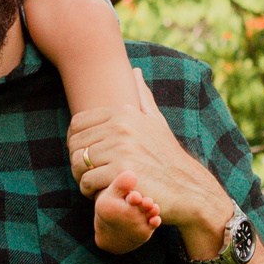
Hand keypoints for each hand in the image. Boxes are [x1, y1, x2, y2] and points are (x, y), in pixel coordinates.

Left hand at [68, 82, 230, 255]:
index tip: (84, 154)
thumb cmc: (168, 157)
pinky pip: (88, 180)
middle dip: (77, 160)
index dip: (75, 141)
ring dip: (81, 177)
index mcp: (124, 113)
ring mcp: (121, 148)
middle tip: (88, 172)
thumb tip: (135, 71)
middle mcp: (121, 127)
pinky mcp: (120, 171)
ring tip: (92, 183)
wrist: (187, 188)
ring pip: (79, 163)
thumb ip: (142, 97)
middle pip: (75, 143)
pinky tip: (100, 193)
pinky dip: (89, 190)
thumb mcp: (157, 122)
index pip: (78, 123)